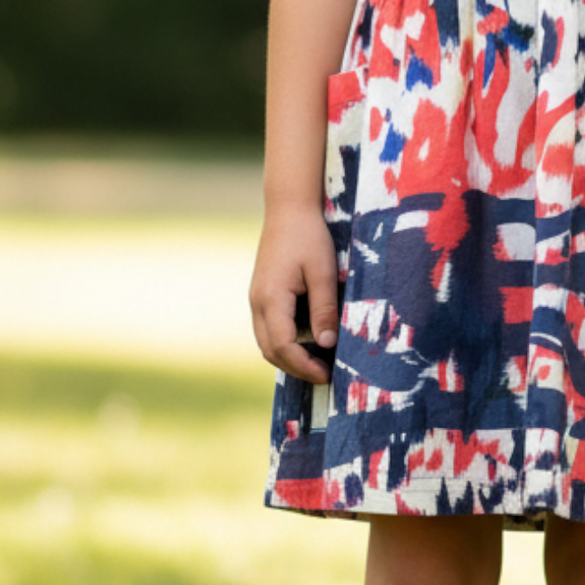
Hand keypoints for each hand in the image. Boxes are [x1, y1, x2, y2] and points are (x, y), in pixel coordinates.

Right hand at [249, 204, 339, 383]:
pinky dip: (286, 343)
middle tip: (326, 375)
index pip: (282, 346)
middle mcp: (257, 302)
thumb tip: (327, 344)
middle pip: (270, 350)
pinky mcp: (262, 295)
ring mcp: (256, 299)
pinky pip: (269, 328)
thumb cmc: (309, 237)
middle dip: (296, 368)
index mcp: (271, 298)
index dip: (304, 366)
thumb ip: (324, 309)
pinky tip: (309, 343)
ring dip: (290, 357)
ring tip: (319, 363)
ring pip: (267, 341)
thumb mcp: (322, 272)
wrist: (288, 209)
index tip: (327, 376)